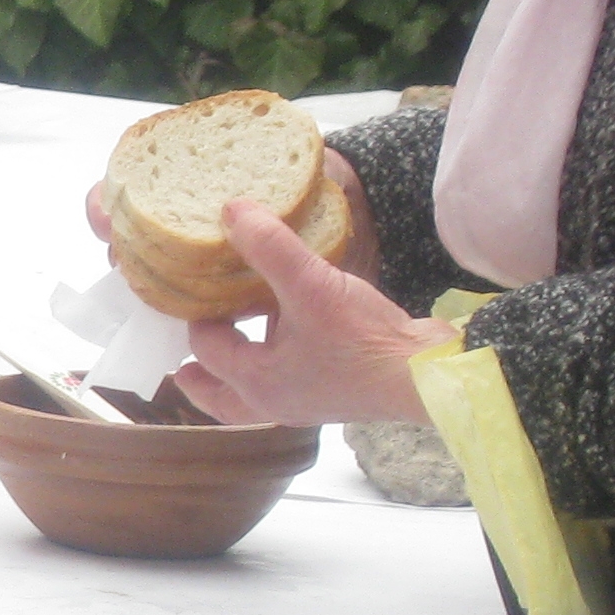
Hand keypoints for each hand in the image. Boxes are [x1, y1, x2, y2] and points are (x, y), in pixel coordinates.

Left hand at [173, 193, 450, 426]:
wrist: (429, 377)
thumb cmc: (364, 340)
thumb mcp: (311, 284)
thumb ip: (269, 247)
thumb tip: (230, 210)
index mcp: (255, 382)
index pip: (204, 348)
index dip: (194, 316)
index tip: (190, 287)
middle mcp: (275, 402)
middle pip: (219, 397)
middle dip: (200, 374)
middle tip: (185, 349)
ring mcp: (307, 403)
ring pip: (255, 394)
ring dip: (241, 367)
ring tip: (239, 331)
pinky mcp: (337, 395)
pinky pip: (291, 382)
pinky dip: (280, 361)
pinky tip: (294, 328)